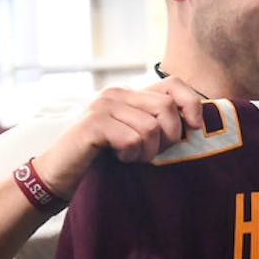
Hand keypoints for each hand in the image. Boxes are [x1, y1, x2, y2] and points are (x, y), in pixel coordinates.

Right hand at [32, 78, 205, 199]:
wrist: (60, 174)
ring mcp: (103, 106)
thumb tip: (198, 125)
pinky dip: (130, 156)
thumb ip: (159, 126)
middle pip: (166, 108)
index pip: (173, 84)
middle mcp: (117, 94)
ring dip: (146, 152)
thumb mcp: (137, 139)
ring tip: (130, 157)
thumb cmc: (104, 159)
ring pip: (151, 128)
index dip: (192, 104)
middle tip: (151, 153)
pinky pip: (132, 140)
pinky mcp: (94, 124)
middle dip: (168, 138)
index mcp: (131, 95)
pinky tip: (118, 158)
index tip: (195, 129)